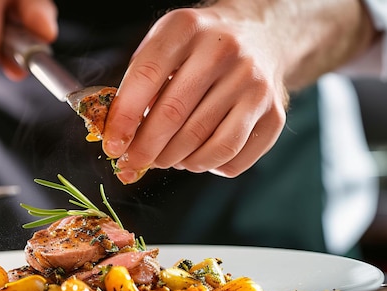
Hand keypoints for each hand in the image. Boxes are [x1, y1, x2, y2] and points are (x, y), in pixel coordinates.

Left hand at [102, 5, 289, 183]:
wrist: (261, 37)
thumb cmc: (199, 49)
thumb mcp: (165, 46)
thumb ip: (139, 85)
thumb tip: (119, 138)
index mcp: (187, 28)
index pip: (146, 77)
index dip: (123, 120)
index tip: (112, 146)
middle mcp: (225, 51)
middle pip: (173, 116)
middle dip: (145, 150)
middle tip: (133, 162)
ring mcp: (254, 84)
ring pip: (205, 145)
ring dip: (176, 161)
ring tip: (166, 158)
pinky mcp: (274, 114)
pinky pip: (231, 159)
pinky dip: (207, 167)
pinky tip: (197, 156)